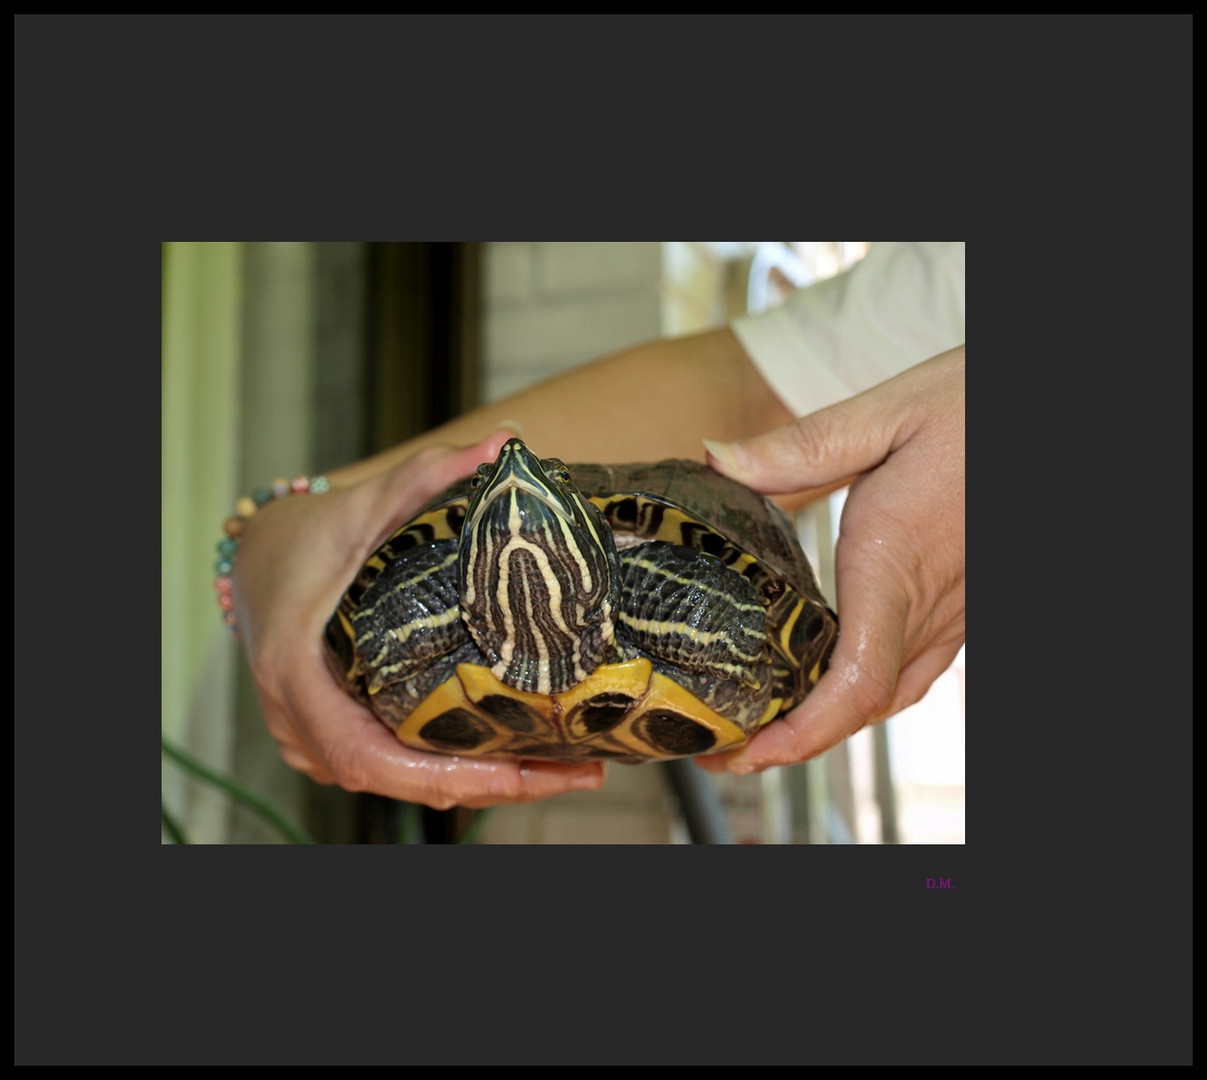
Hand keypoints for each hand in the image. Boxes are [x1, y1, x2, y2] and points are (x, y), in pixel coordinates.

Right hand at [231, 429, 607, 808]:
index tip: (515, 773)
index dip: (443, 775)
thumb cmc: (303, 538)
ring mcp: (314, 738)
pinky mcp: (334, 736)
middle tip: (579, 773)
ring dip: (482, 782)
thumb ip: (428, 472)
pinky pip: (396, 766)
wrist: (259, 557)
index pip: (368, 755)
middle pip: (402, 780)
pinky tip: (518, 756)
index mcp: (299, 674)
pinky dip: (455, 768)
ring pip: (403, 780)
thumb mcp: (363, 502)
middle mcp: (301, 721)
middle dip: (493, 784)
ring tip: (568, 768)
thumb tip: (503, 443)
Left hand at [698, 346, 964, 773]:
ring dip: (829, 723)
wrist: (1039, 408)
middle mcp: (930, 601)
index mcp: (896, 562)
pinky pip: (917, 668)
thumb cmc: (973, 405)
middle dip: (793, 741)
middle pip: (863, 704)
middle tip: (727, 748)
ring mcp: (955, 609)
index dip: (802, 733)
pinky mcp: (964, 602)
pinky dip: (869, 692)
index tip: (749, 752)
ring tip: (766, 728)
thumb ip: (801, 446)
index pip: (855, 680)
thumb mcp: (886, 412)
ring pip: (891, 694)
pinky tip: (832, 684)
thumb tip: (718, 460)